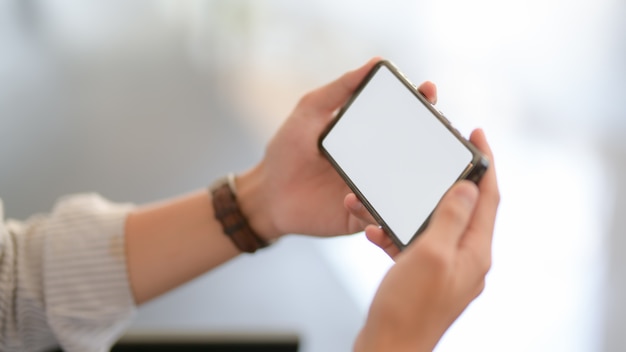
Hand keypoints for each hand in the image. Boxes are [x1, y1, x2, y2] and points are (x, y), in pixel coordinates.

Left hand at [237, 58, 437, 239]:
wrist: (267, 194)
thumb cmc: (286, 150)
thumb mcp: (310, 111)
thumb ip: (339, 89)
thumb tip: (375, 62)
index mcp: (369, 135)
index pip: (404, 117)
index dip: (421, 103)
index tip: (428, 91)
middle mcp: (377, 162)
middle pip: (415, 151)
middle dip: (433, 139)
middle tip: (439, 129)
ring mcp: (372, 191)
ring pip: (407, 187)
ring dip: (417, 180)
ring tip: (416, 169)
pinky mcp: (361, 216)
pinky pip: (380, 217)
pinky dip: (375, 211)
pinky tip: (351, 197)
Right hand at [353, 129, 498, 350]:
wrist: (387, 349)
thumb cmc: (408, 309)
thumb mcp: (430, 255)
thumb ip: (450, 218)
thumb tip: (469, 188)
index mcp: (474, 251)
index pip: (488, 197)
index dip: (486, 163)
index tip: (478, 135)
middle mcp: (465, 258)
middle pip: (462, 208)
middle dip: (445, 182)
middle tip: (434, 158)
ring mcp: (444, 269)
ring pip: (431, 226)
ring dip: (408, 210)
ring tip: (381, 201)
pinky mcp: (424, 278)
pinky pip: (413, 246)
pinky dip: (395, 235)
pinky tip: (372, 232)